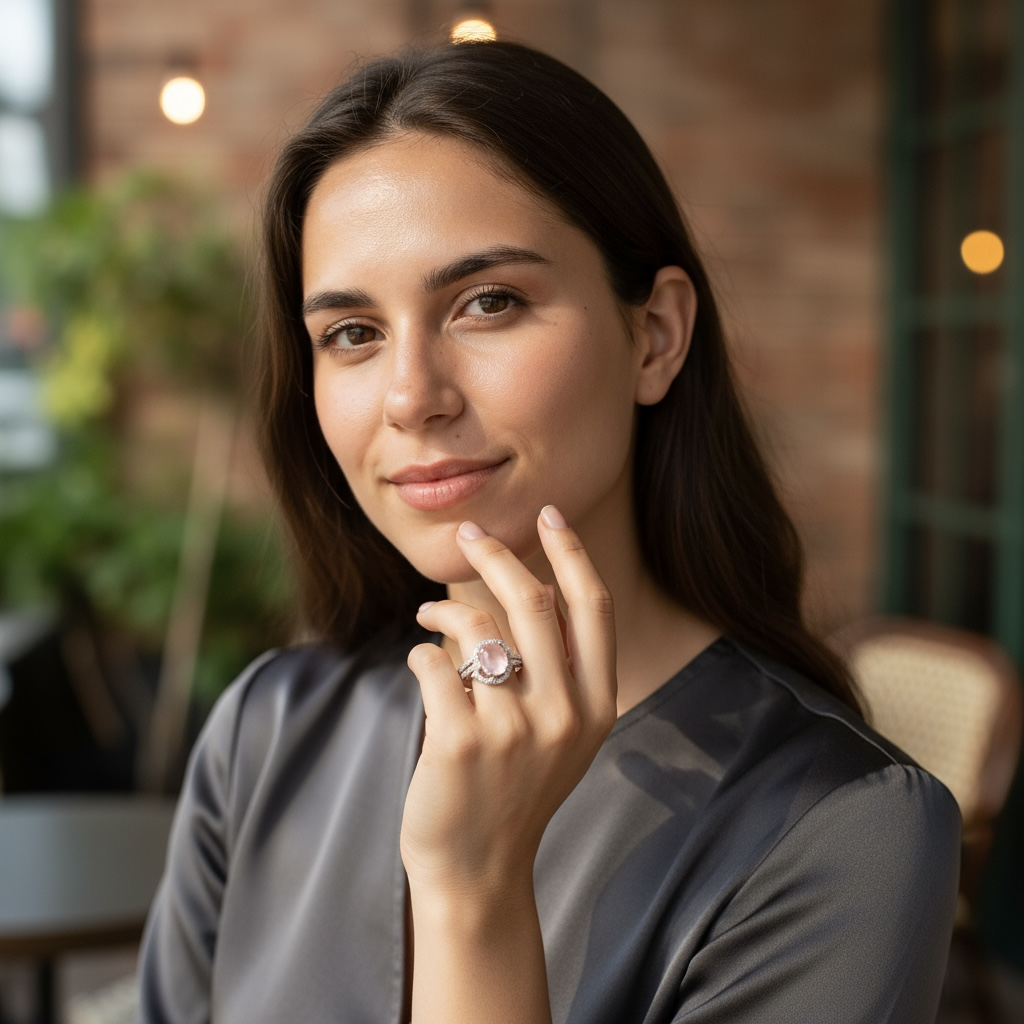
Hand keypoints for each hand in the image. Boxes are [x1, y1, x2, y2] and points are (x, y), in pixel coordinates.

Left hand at [401, 505, 617, 901]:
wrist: (477, 869)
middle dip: (496, 554)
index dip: (572, 553)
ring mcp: (513, 729)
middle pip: (531, 600)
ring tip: (427, 612)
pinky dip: (420, 652)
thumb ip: (558, 669)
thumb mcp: (561, 734)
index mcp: (597, 706)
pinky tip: (420, 663)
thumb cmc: (514, 789)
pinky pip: (433, 661)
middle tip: (470, 534)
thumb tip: (522, 584)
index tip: (550, 514)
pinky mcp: (460, 741)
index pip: (592, 607)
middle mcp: (563, 714)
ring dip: (443, 607)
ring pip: (476, 626)